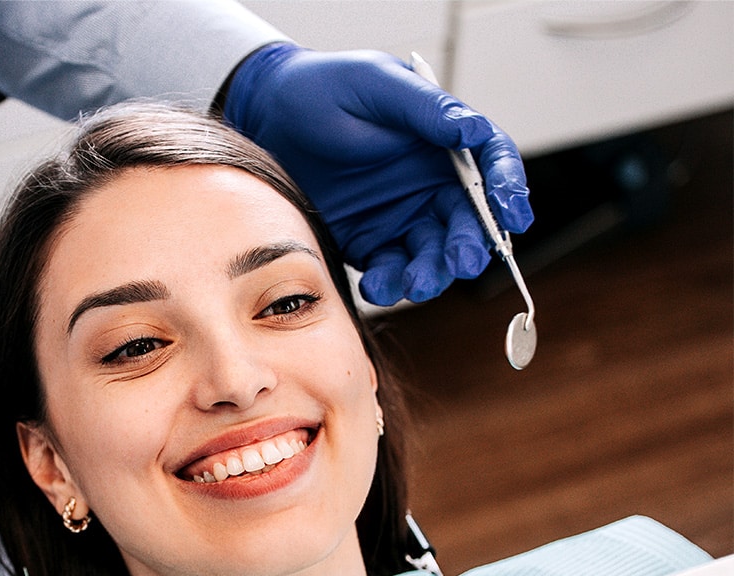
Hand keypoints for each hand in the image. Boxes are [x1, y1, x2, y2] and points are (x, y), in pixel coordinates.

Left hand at [224, 44, 532, 304]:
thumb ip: (425, 109)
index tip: (513, 214)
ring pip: (433, 255)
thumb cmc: (323, 88)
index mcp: (441, 140)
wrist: (266, 118)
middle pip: (468, 221)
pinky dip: (389, 284)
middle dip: (469, 245)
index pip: (490, 163)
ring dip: (432, 274)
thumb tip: (472, 128)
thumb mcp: (376, 85)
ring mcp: (401, 217)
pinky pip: (390, 271)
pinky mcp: (370, 243)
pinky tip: (376, 286)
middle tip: (460, 261)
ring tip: (416, 284)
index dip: (507, 188)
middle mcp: (429, 183)